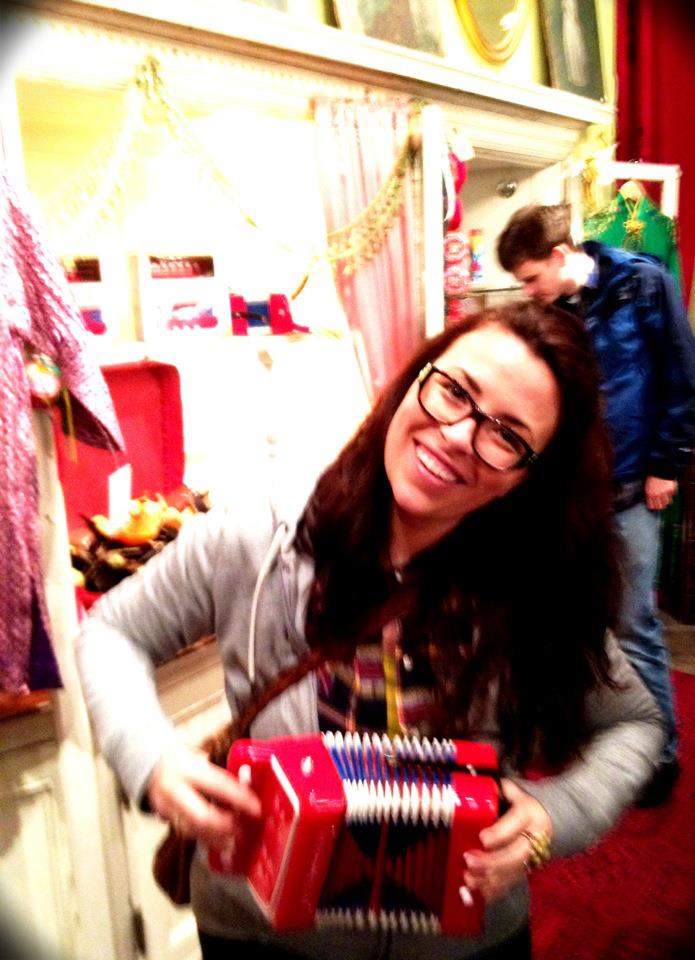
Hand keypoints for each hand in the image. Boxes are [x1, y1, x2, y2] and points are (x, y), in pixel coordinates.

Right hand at [147, 743, 261, 847]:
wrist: (150, 766)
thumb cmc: (181, 762)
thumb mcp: (199, 759)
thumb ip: (218, 774)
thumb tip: (245, 786)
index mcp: (187, 770)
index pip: (218, 785)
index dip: (239, 798)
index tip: (256, 808)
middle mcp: (175, 790)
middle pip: (201, 816)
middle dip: (225, 826)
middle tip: (242, 828)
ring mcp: (168, 808)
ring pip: (194, 830)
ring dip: (216, 839)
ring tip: (235, 842)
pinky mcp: (167, 820)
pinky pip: (188, 834)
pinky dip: (206, 840)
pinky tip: (221, 844)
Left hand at [462, 779, 551, 903]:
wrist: (551, 818)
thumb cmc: (521, 802)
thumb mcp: (511, 790)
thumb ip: (495, 789)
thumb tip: (472, 786)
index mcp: (529, 814)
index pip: (516, 823)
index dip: (500, 833)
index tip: (482, 839)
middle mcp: (535, 837)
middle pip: (516, 854)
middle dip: (492, 862)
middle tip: (469, 862)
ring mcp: (533, 857)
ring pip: (514, 872)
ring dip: (491, 879)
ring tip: (469, 880)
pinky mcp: (528, 871)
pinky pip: (513, 884)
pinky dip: (496, 891)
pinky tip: (480, 893)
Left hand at [644, 476, 676, 511]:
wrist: (660, 470)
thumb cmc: (653, 478)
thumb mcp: (647, 486)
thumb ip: (649, 495)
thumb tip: (651, 503)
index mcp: (650, 494)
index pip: (652, 506)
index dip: (654, 507)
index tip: (655, 507)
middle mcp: (657, 495)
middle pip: (661, 506)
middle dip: (661, 506)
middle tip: (662, 505)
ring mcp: (665, 493)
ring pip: (668, 502)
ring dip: (667, 501)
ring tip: (666, 499)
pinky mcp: (671, 490)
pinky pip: (672, 495)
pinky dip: (671, 494)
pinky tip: (669, 491)